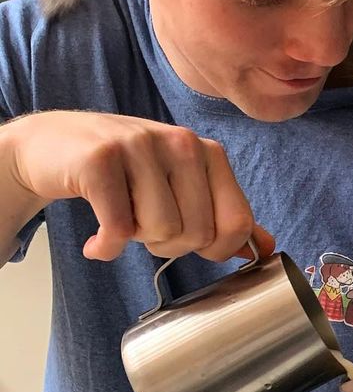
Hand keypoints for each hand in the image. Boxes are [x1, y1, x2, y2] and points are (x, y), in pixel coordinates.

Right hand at [5, 110, 272, 261]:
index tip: (188, 241)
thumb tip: (265, 248)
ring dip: (135, 240)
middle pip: (196, 234)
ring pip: (160, 231)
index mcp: (208, 152)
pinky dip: (105, 248)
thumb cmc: (122, 173)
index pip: (237, 223)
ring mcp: (140, 146)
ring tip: (120, 217)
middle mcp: (181, 142)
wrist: (48, 147)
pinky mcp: (100, 160)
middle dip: (167, 245)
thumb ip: (223, 215)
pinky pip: (118, 230)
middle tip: (141, 225)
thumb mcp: (178, 186)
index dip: (214, 249)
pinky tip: (96, 240)